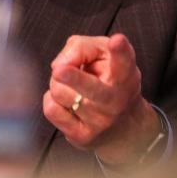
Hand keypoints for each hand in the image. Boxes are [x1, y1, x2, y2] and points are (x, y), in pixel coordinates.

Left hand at [42, 34, 161, 165]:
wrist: (123, 128)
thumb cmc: (107, 79)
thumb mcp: (102, 54)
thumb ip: (82, 48)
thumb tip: (59, 65)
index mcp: (124, 76)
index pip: (123, 62)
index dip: (120, 51)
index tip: (117, 40)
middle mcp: (115, 100)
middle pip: (91, 88)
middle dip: (74, 78)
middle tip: (59, 70)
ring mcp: (99, 121)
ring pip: (60, 92)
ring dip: (57, 83)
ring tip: (71, 86)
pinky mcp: (82, 136)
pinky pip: (52, 110)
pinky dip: (51, 100)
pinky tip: (65, 100)